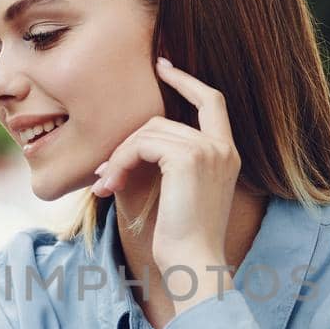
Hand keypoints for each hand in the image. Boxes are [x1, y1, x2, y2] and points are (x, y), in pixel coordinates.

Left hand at [90, 57, 240, 298]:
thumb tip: (132, 144)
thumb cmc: (183, 239)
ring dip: (119, 158)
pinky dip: (120, 162)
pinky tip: (110, 186)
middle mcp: (222, 148)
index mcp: (227, 154)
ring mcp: (208, 150)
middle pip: (162, 121)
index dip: (186, 80)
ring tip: (105, 185)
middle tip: (103, 171)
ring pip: (147, 132)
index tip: (163, 65)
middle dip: (127, 143)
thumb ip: (169, 162)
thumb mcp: (179, 194)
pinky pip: (141, 145)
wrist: (194, 264)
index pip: (212, 101)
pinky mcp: (188, 158)